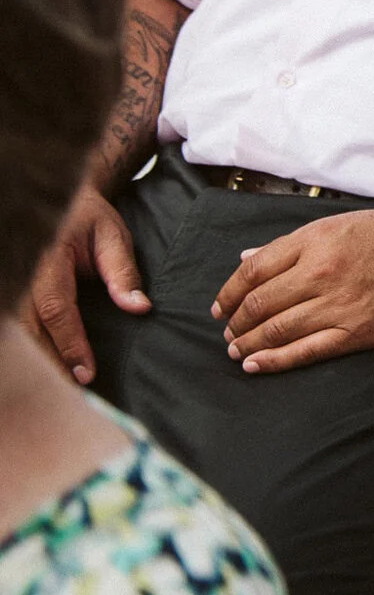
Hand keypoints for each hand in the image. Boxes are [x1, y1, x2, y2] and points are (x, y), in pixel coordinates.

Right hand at [22, 186, 148, 384]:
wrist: (61, 199)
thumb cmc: (90, 220)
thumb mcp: (113, 237)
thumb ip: (123, 272)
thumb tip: (139, 308)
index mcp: (48, 262)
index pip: (56, 310)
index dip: (70, 344)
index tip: (86, 373)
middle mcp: (23, 276)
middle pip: (28, 330)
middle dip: (49, 364)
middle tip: (71, 395)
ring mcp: (14, 285)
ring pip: (18, 333)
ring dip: (37, 361)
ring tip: (59, 391)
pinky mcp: (12, 294)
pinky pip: (17, 328)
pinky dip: (30, 348)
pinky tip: (47, 369)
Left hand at [211, 206, 373, 373]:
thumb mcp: (347, 223)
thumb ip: (297, 243)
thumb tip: (251, 257)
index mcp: (317, 239)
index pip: (253, 270)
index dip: (229, 292)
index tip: (222, 305)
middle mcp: (322, 271)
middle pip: (259, 303)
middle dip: (236, 321)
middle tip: (229, 331)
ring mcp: (340, 303)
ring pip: (276, 330)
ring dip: (248, 343)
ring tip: (237, 349)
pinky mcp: (359, 331)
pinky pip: (305, 350)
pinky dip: (275, 360)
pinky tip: (257, 365)